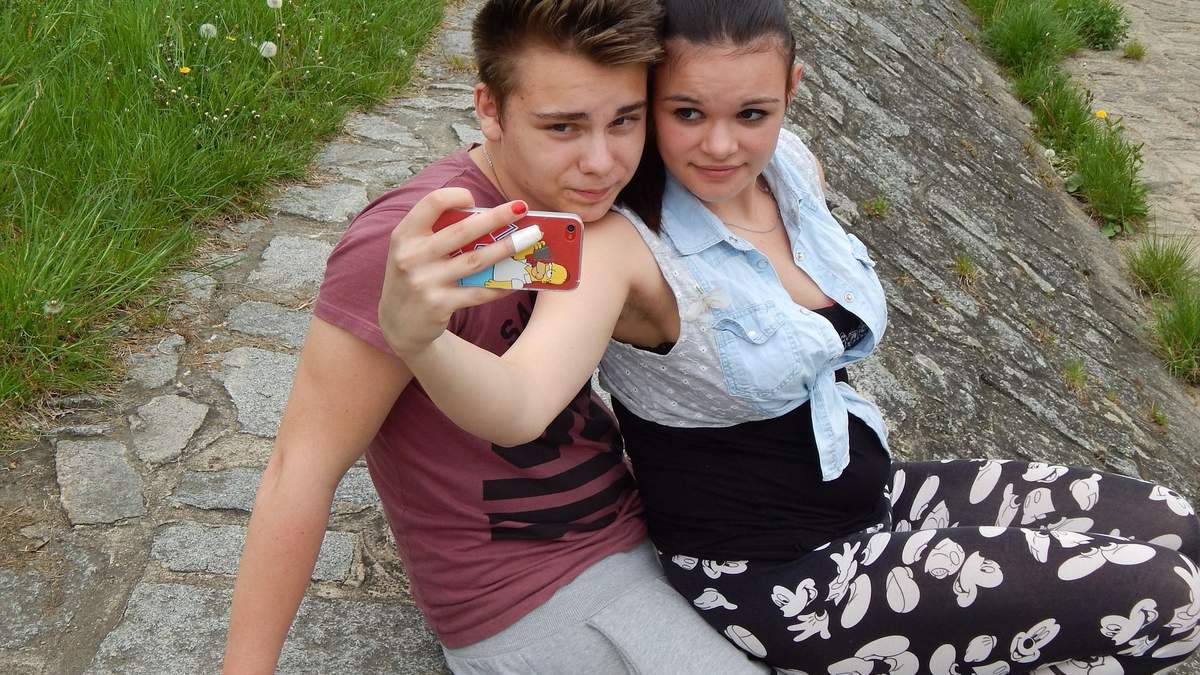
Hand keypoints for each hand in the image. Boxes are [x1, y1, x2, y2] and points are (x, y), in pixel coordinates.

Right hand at [378, 188, 529, 357]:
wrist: (398, 323)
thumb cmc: (416, 276)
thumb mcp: (414, 250)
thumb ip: (439, 232)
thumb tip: (488, 218)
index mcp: (405, 235)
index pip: (432, 203)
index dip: (456, 196)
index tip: (474, 199)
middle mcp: (412, 256)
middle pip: (463, 230)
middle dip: (497, 217)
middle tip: (522, 208)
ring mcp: (425, 282)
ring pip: (476, 260)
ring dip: (507, 247)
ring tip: (531, 238)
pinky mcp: (438, 305)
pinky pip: (478, 292)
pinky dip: (501, 285)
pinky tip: (519, 278)